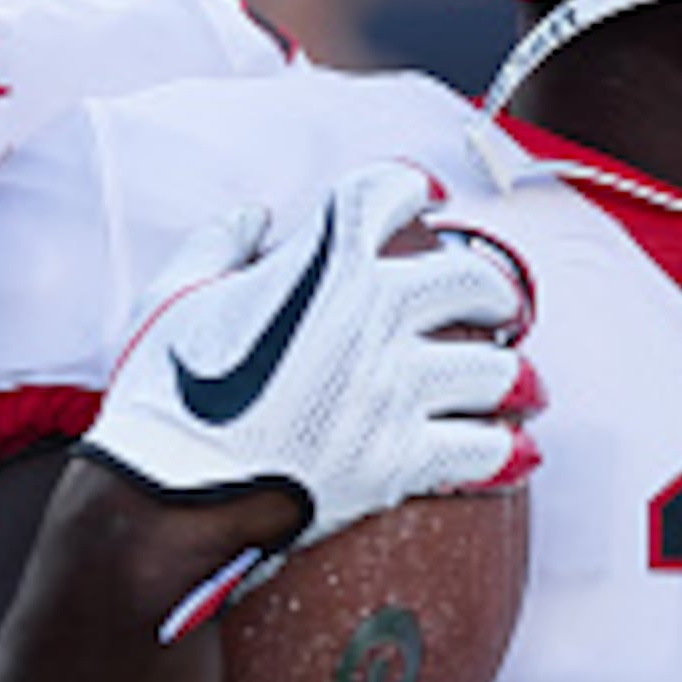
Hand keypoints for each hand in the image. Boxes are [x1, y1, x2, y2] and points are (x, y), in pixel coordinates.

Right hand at [81, 159, 533, 560]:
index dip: (412, 188)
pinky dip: (505, 453)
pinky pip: (485, 453)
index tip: (427, 196)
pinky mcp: (401, 461)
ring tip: (519, 386)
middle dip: (490, 293)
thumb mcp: (172, 296)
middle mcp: (373, 316)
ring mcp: (395, 390)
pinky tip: (515, 452)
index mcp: (322, 263)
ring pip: (497, 371)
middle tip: (494, 308)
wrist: (167, 494)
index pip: (388, 194)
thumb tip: (253, 219)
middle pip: (471, 281)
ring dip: (513, 377)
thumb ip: (219, 245)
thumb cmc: (162, 394)